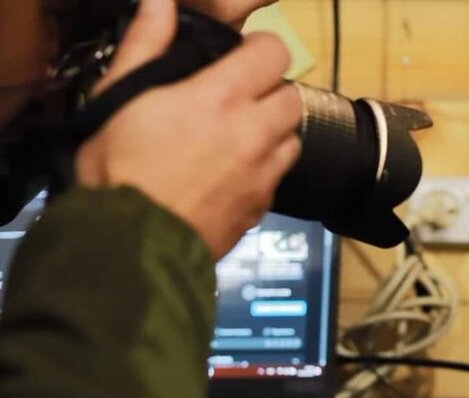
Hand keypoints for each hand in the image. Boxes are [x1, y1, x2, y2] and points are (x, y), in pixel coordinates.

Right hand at [75, 0, 301, 258]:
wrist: (129, 244)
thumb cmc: (117, 169)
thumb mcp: (118, 97)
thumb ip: (146, 44)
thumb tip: (162, 3)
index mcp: (221, 97)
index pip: (274, 53)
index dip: (261, 50)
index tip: (243, 57)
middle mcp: (253, 132)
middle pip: (292, 96)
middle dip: (271, 92)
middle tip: (239, 100)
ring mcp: (263, 173)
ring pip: (293, 137)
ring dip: (274, 131)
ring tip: (240, 137)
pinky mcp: (262, 207)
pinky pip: (279, 177)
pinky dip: (266, 169)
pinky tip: (235, 174)